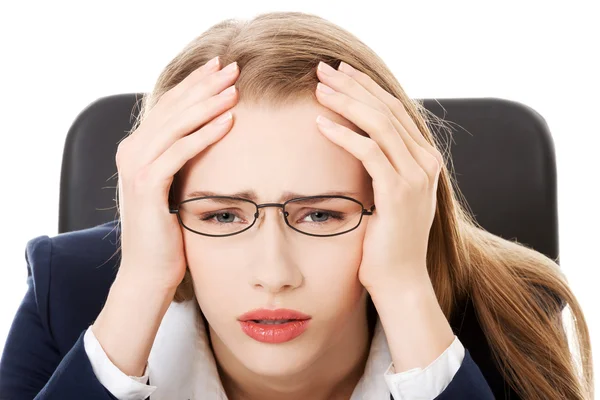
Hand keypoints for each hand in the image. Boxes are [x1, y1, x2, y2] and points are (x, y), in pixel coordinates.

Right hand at [93, 55, 239, 376]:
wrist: (148, 272)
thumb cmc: (168, 232)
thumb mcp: (175, 186)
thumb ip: (181, 158)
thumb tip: (211, 134)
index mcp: (138, 148)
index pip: (169, 106)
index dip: (195, 84)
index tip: (221, 69)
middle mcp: (131, 151)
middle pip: (172, 107)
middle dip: (204, 85)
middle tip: (232, 68)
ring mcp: (135, 167)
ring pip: (176, 125)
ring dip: (207, 103)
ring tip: (234, 88)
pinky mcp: (146, 185)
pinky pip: (179, 151)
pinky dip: (204, 134)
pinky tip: (228, 121)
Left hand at [314, 60, 443, 293]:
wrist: (400, 279)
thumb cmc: (387, 238)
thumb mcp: (390, 193)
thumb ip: (384, 163)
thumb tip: (358, 137)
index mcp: (424, 158)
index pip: (394, 109)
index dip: (366, 87)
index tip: (339, 72)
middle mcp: (426, 162)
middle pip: (387, 108)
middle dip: (353, 85)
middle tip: (323, 69)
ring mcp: (416, 176)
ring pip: (379, 124)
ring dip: (346, 103)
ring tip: (318, 89)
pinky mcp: (400, 193)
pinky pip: (369, 153)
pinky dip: (343, 135)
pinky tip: (320, 125)